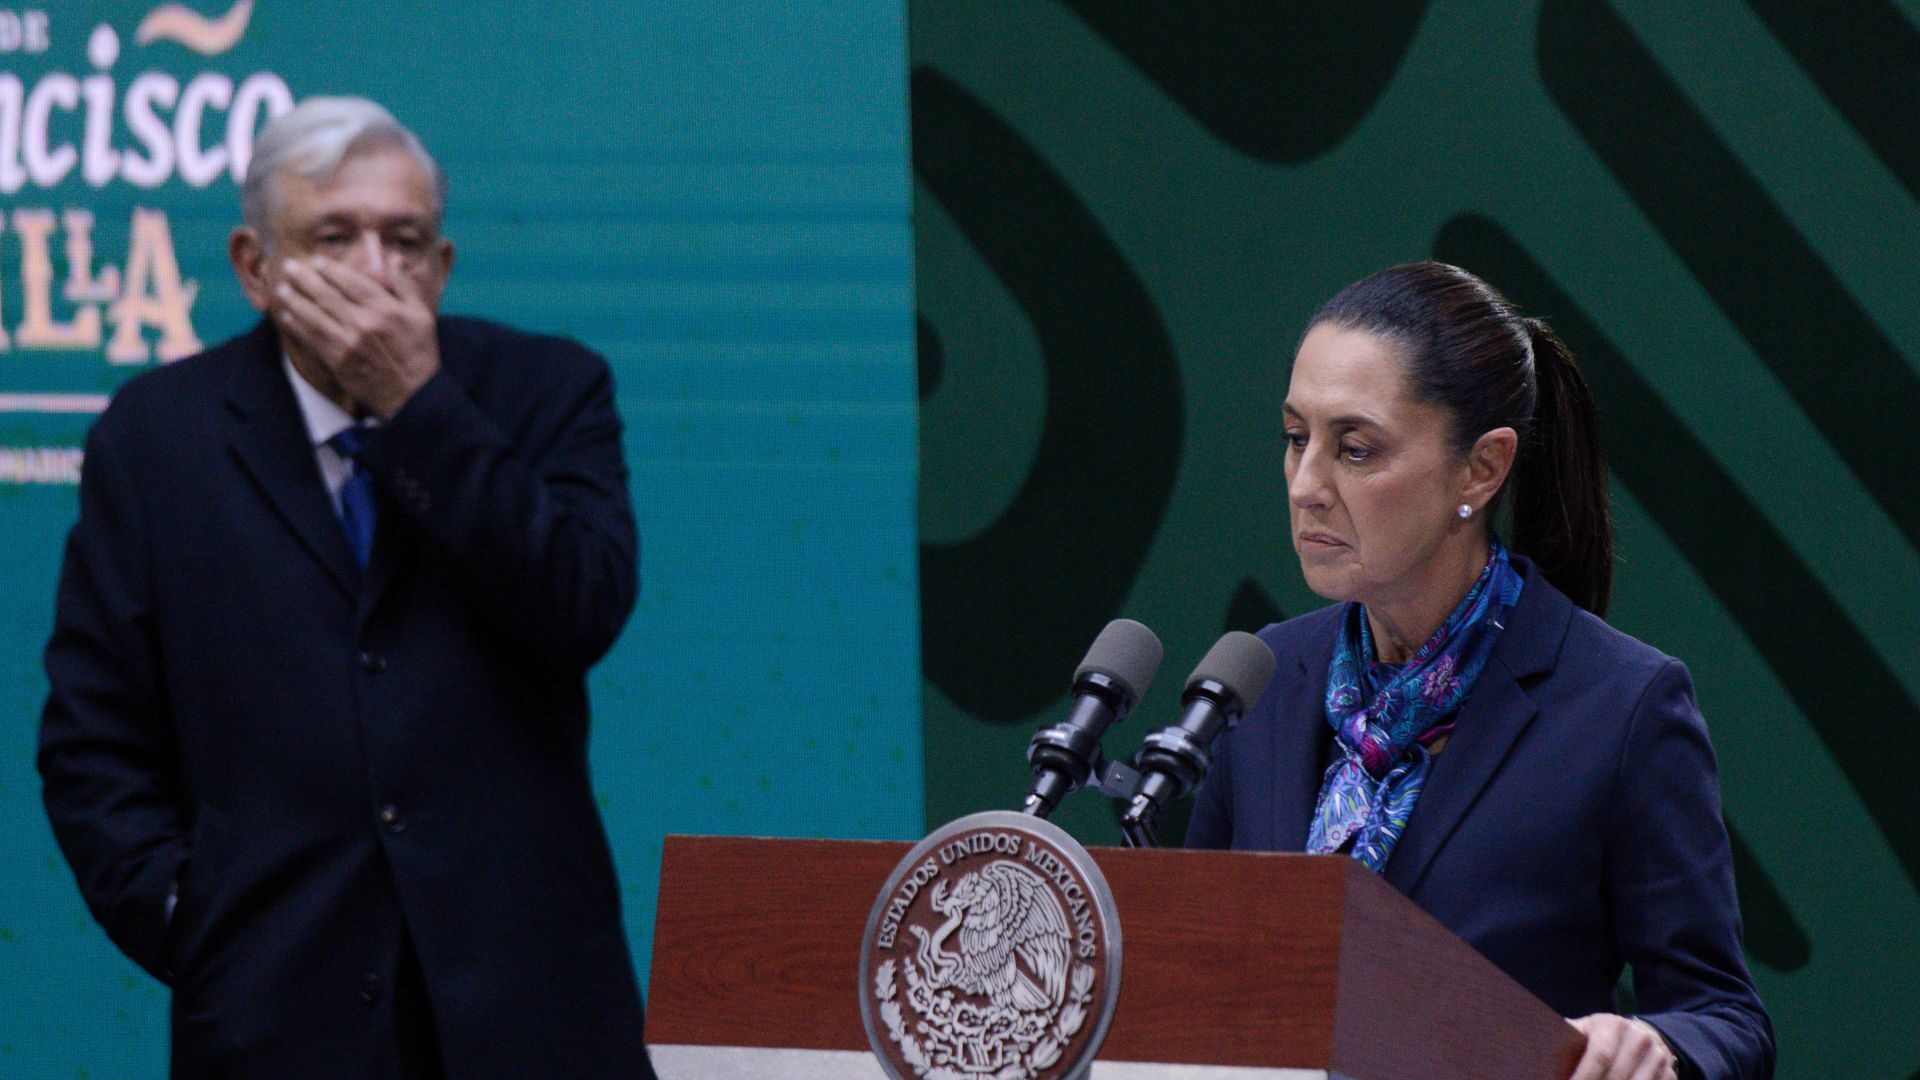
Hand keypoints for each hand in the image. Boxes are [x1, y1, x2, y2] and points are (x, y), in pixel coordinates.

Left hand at [274, 255, 439, 418]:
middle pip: (326, 294)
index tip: (316, 261)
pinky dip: (298, 325)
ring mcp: (348, 343)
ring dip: (294, 299)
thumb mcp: (422, 315)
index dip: (329, 269)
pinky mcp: (338, 361)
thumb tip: (392, 258)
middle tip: (289, 267)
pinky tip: (288, 316)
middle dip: (304, 278)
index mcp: (385, 308)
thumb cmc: (419, 352)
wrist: (414, 394)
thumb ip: (405, 284)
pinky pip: (312, 338)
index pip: (350, 281)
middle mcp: (363, 323)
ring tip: (281, 288)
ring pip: (314, 315)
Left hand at [1568, 1014, 1677, 1079]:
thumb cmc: (1598, 1039)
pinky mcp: (1670, 1076)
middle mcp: (1639, 1038)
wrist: (1640, 1037)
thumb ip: (1561, 1042)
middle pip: (1618, 1077)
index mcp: (1612, 1025)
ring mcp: (1659, 1058)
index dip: (1582, 1078)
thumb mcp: (1581, 1033)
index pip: (1599, 1057)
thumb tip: (1527, 1050)